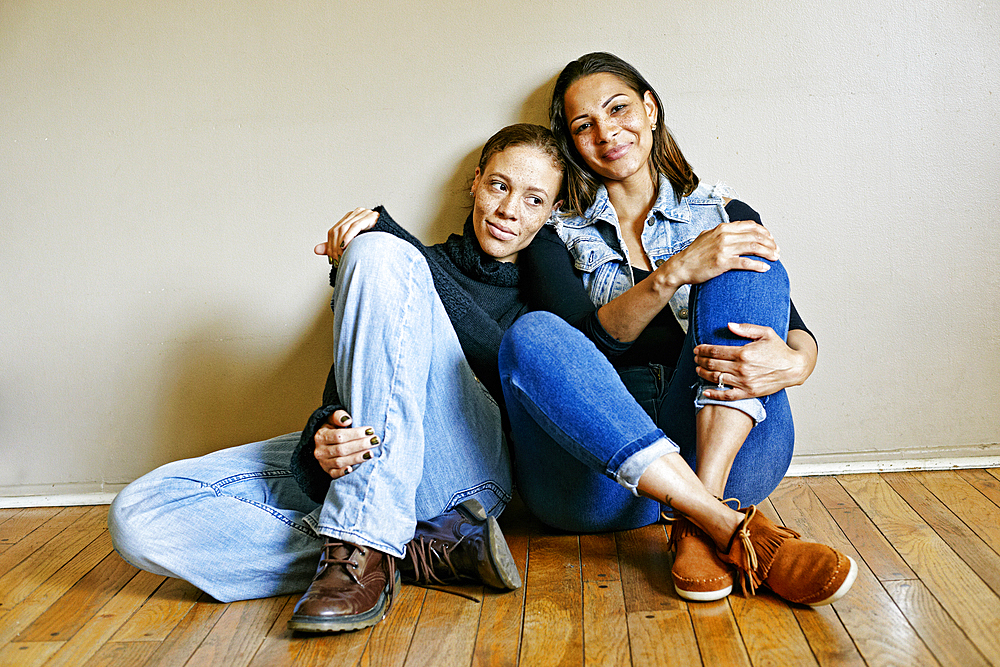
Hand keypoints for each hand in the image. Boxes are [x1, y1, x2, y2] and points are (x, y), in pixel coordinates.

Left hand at [313, 208, 378, 264]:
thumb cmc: (373, 245)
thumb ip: (334, 247)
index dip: (330, 245)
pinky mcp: (371, 216)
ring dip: (340, 244)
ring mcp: (364, 213)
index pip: (333, 231)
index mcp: (350, 218)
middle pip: (338, 229)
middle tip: (336, 260)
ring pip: (345, 228)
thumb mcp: (351, 246)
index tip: (331, 259)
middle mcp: (356, 213)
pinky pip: (355, 226)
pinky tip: (345, 246)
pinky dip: (349, 237)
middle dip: (334, 246)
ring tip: (340, 256)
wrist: (394, 246)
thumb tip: (316, 249)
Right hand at [313, 409, 380, 478]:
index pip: (339, 435)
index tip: (369, 430)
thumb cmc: (332, 428)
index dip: (355, 433)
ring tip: (371, 453)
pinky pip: (334, 474)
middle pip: (341, 449)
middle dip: (360, 445)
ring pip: (340, 462)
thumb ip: (338, 416)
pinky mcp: (327, 471)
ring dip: (357, 458)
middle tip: (375, 441)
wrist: (324, 443)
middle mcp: (320, 450)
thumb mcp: (332, 419)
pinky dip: (343, 472)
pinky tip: (352, 469)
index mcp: (320, 436)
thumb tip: (347, 419)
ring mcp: (323, 462)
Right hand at [661, 220, 778, 286]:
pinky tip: (765, 268)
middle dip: (770, 243)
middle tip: (776, 251)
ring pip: (753, 247)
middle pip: (755, 236)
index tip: (770, 239)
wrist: (680, 267)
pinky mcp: (722, 262)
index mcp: (722, 228)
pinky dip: (757, 265)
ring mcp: (723, 249)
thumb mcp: (707, 236)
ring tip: (775, 258)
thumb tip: (733, 231)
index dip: (764, 232)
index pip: (750, 226)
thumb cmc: (693, 254)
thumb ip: (721, 232)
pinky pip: (745, 262)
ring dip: (767, 253)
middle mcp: (724, 236)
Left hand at [694, 323, 808, 399]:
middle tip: (696, 358)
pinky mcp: (748, 393)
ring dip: (703, 373)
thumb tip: (729, 325)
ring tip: (698, 369)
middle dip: (700, 360)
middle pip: (713, 365)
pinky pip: (727, 396)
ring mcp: (744, 382)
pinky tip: (705, 391)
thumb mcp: (766, 333)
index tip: (697, 348)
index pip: (715, 351)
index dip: (703, 350)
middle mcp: (742, 369)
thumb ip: (746, 328)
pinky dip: (714, 394)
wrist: (793, 369)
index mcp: (744, 353)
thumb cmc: (779, 350)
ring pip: (716, 379)